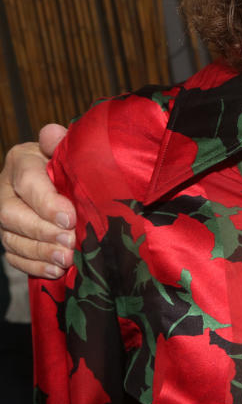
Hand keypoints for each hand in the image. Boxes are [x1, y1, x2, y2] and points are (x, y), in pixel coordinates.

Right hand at [0, 124, 73, 277]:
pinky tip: (55, 270)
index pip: (27, 182)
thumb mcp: (70, 149)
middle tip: (71, 242)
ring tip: (67, 259)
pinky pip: (14, 256)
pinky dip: (34, 265)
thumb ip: (62, 143)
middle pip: (12, 215)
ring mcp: (6, 216)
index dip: (47, 202)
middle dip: (42, 231)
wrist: (70, 178)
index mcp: (20, 162)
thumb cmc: (73, 162)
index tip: (70, 218)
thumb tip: (52, 133)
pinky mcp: (11, 236)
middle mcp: (6, 189)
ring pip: (12, 238)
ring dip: (40, 251)